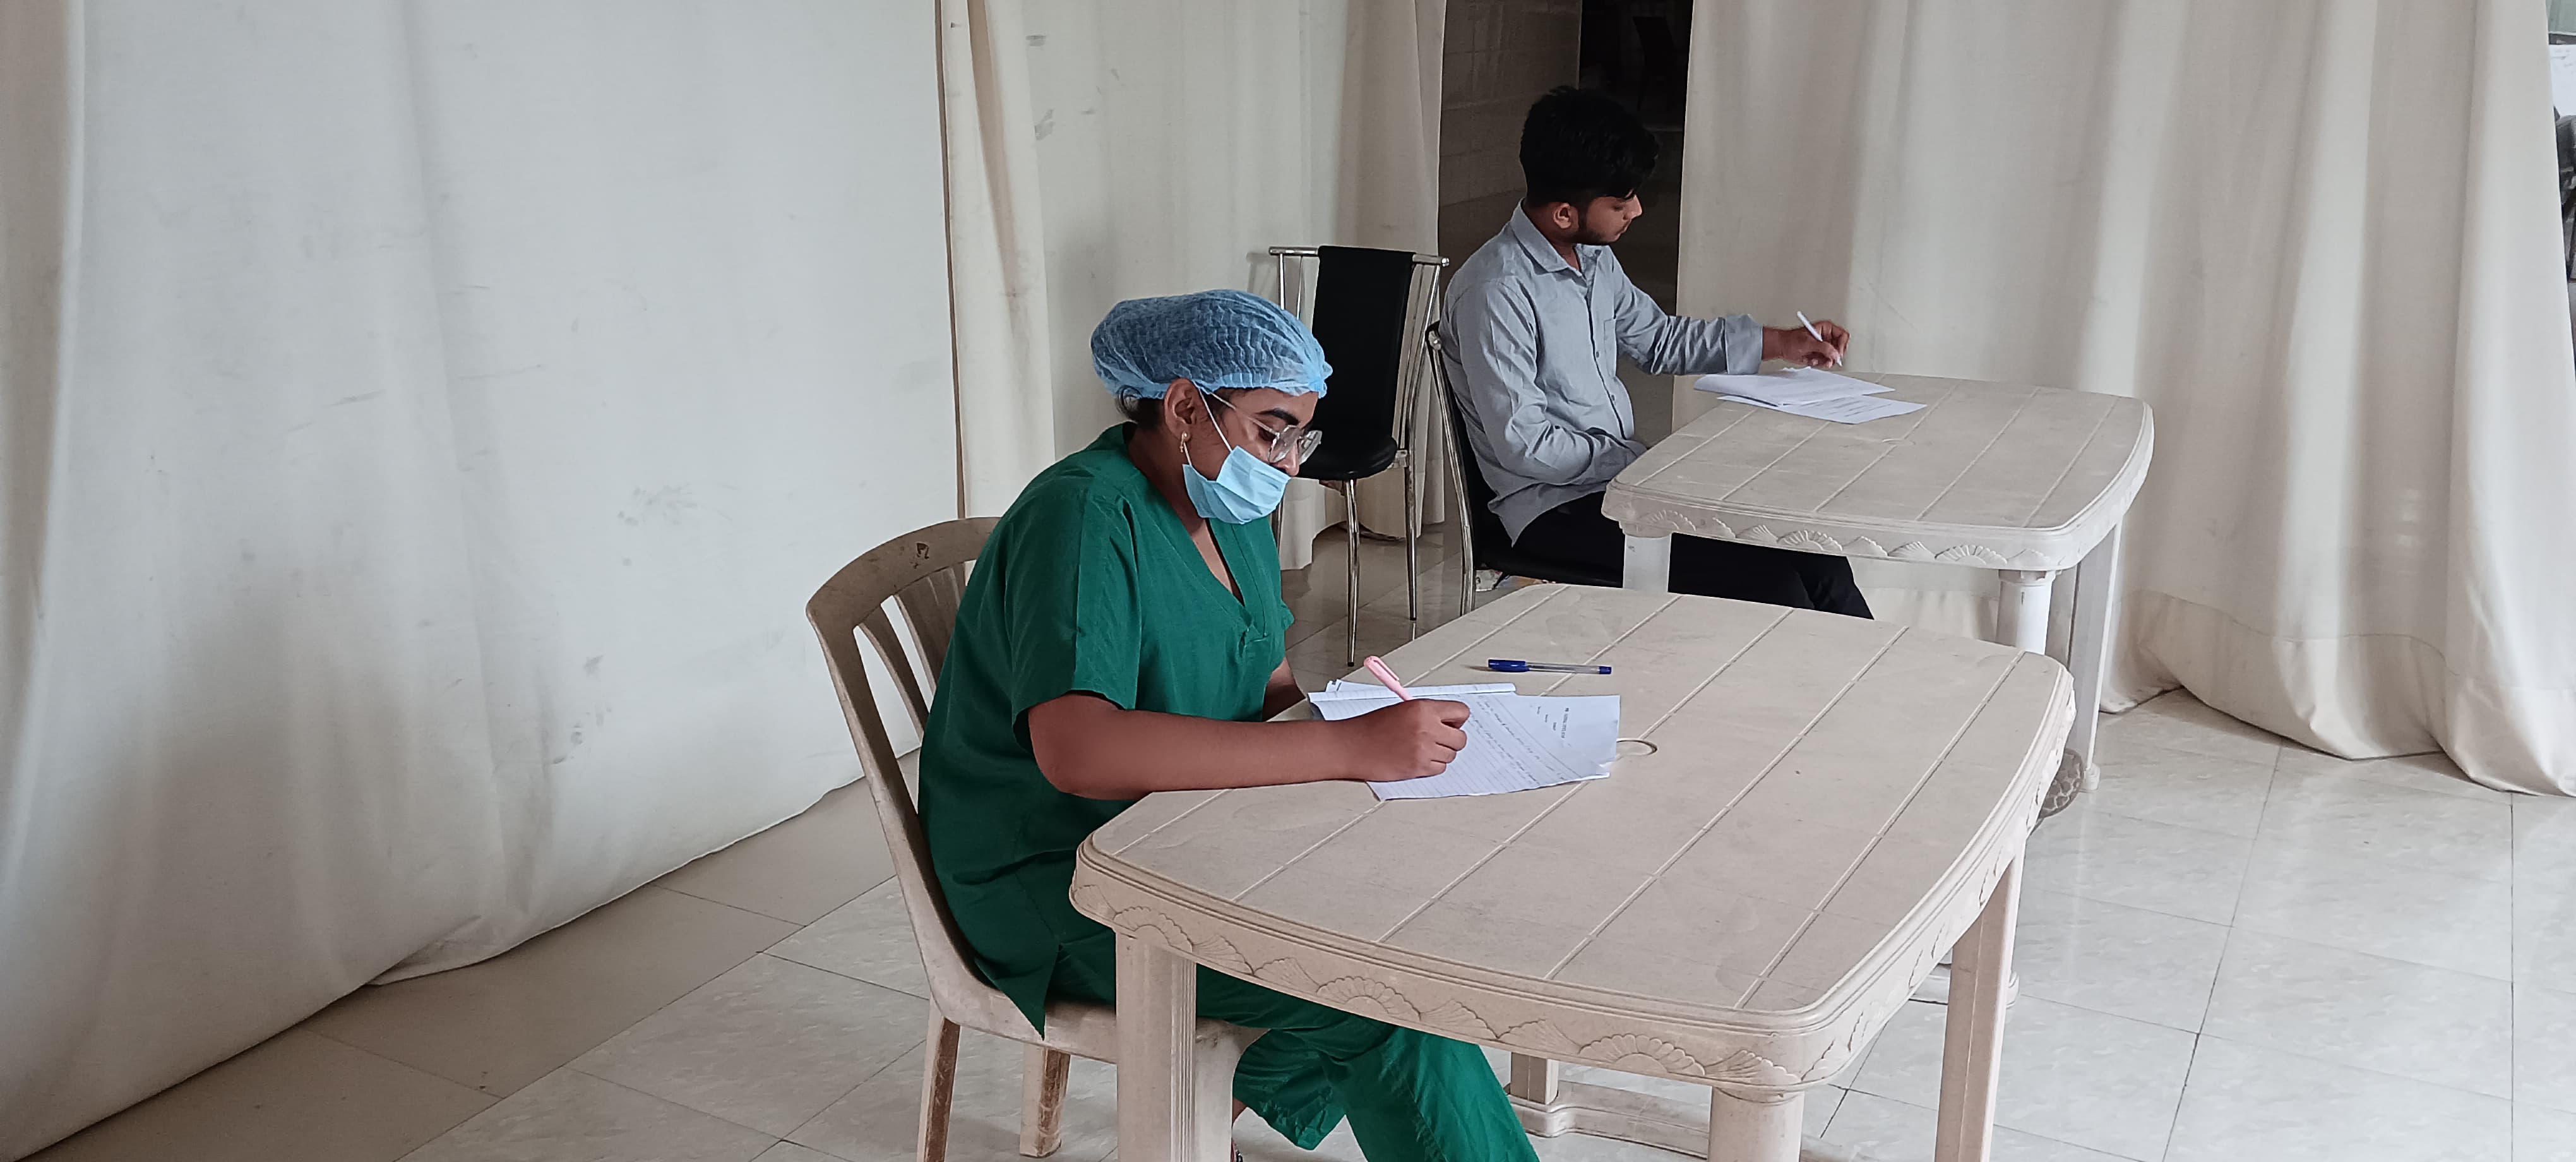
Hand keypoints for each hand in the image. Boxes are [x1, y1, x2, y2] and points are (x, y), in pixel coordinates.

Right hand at [1341, 699, 1469, 780]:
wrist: (1352, 746)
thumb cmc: (1371, 727)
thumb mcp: (1402, 709)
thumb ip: (1427, 713)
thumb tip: (1447, 721)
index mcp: (1423, 709)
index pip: (1461, 712)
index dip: (1456, 719)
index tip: (1450, 723)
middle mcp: (1427, 728)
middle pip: (1461, 739)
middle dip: (1451, 739)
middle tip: (1438, 738)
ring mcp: (1424, 750)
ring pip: (1451, 755)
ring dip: (1440, 753)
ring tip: (1422, 748)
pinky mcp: (1418, 767)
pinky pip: (1440, 769)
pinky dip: (1431, 766)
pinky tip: (1417, 758)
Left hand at [1762, 321, 1849, 366]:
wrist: (1782, 347)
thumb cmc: (1791, 339)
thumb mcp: (1809, 342)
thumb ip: (1824, 348)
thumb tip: (1835, 353)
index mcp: (1826, 328)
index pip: (1843, 336)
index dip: (1841, 345)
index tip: (1836, 353)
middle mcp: (1827, 337)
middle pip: (1840, 348)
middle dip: (1833, 355)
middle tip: (1826, 359)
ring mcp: (1824, 346)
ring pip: (1834, 356)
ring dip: (1824, 361)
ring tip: (1814, 359)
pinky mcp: (1820, 354)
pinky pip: (1826, 361)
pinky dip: (1820, 363)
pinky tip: (1812, 360)